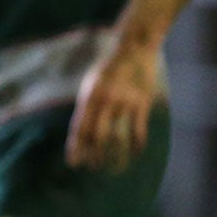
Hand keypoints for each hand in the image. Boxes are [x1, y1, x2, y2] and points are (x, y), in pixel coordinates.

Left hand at [67, 41, 157, 169]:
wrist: (134, 48)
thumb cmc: (110, 67)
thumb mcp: (92, 83)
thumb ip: (88, 105)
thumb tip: (83, 131)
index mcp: (90, 96)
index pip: (80, 128)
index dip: (76, 147)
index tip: (74, 164)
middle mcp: (106, 100)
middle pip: (98, 135)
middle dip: (95, 155)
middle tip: (94, 169)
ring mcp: (125, 101)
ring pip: (119, 135)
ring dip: (116, 154)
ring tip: (115, 167)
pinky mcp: (142, 102)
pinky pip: (138, 129)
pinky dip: (137, 144)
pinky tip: (136, 154)